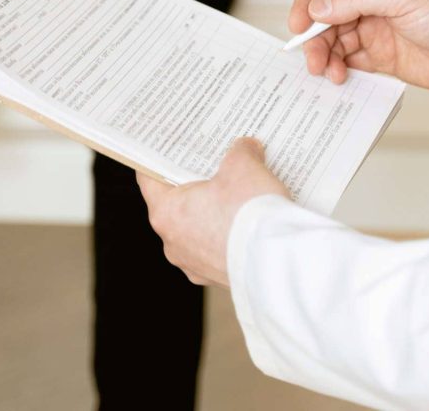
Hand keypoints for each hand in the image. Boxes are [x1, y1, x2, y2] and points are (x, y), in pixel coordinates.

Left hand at [136, 138, 288, 286]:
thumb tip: (247, 149)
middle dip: (199, 185)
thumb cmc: (249, 215)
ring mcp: (196, 265)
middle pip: (179, 205)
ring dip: (217, 214)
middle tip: (218, 166)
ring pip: (200, 230)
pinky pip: (220, 250)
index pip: (149, 179)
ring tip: (244, 196)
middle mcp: (174, 243)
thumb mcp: (244, 166)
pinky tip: (253, 224)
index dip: (159, 160)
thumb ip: (240, 152)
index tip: (169, 149)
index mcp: (167, 213)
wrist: (279, 261)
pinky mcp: (219, 278)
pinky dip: (232, 237)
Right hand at [289, 0, 428, 88]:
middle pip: (326, 15)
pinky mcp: (381, 55)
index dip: (309, 1)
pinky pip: (348, 61)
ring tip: (327, 72)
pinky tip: (340, 77)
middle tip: (312, 58)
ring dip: (325, 55)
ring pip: (333, 40)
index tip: (298, 24)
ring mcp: (375, 28)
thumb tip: (318, 7)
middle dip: (314, 36)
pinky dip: (338, 69)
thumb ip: (356, 0)